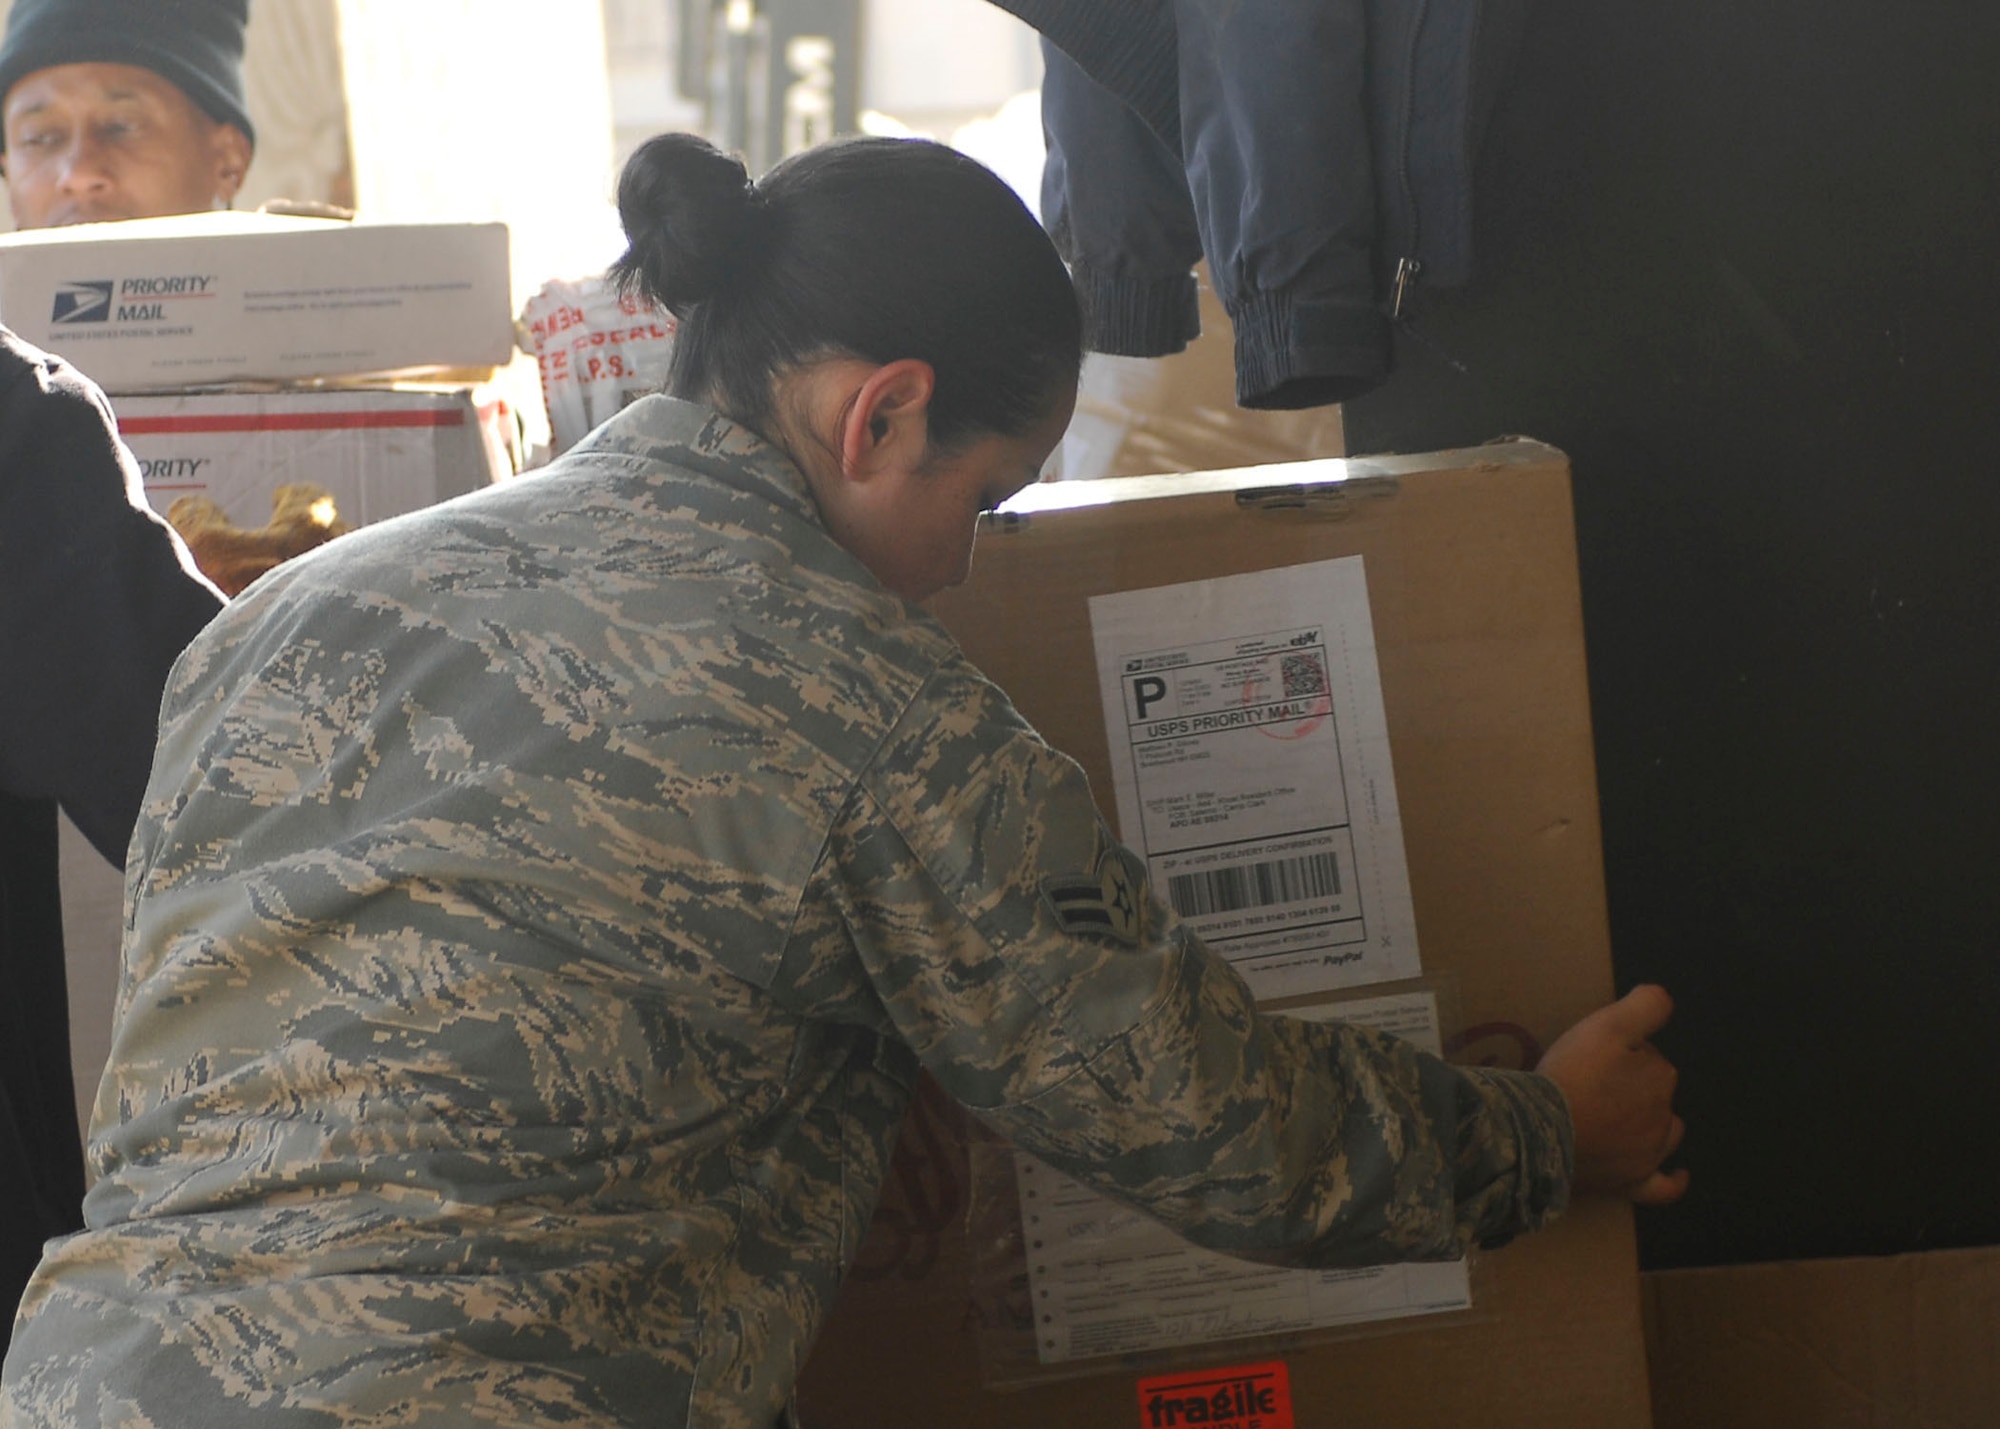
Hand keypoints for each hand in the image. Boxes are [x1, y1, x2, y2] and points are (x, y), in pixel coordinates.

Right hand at [1536, 984, 1687, 1204]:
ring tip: (1621, 1114)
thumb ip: (1644, 1006)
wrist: (1540, 1133)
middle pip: (1654, 1093)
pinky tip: (1679, 1174)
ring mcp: (1649, 1155)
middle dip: (1633, 1083)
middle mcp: (1664, 1118)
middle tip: (1593, 1079)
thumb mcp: (1606, 1025)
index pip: (1650, 1057)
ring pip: (1663, 1132)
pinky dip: (1673, 1180)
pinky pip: (1663, 1187)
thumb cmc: (1573, 1076)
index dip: (1623, 1051)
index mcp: (1661, 1077)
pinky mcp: (1631, 1184)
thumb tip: (1663, 999)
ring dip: (1651, 1121)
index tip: (1595, 1053)